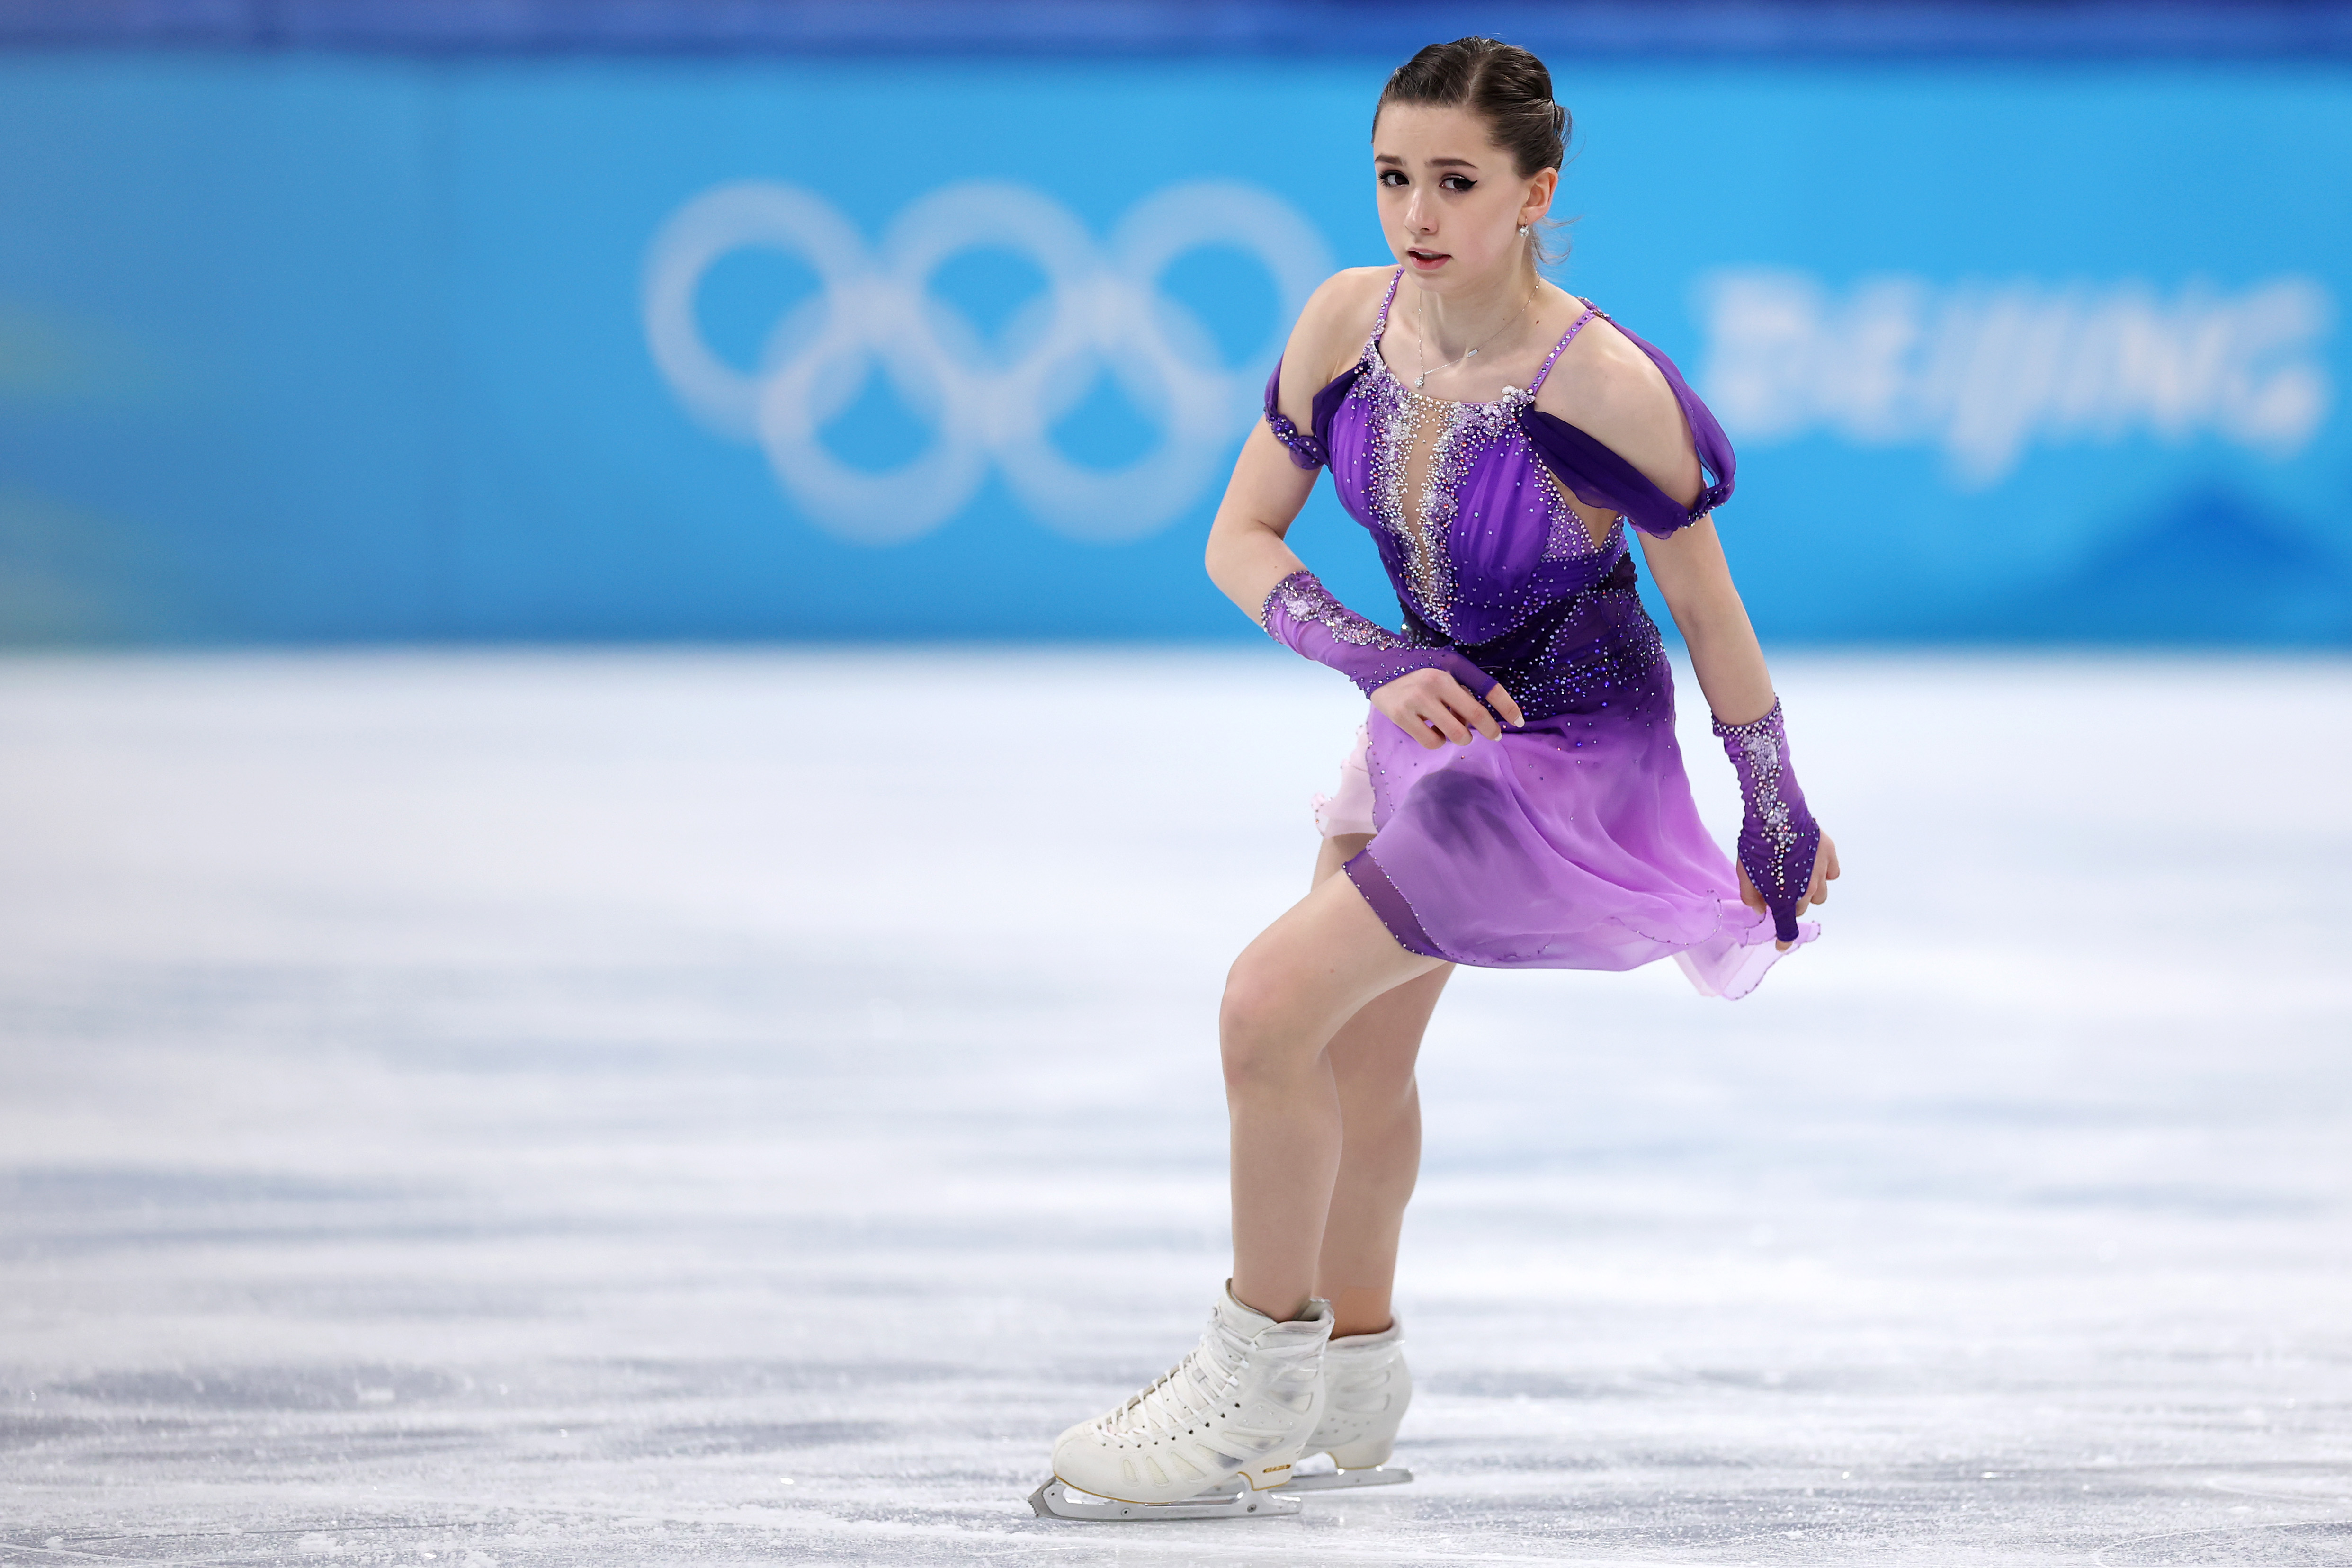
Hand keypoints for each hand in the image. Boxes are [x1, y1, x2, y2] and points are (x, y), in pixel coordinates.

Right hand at [1370, 669, 1524, 749]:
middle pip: (1475, 716)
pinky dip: (1437, 741)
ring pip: (1456, 734)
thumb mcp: (1443, 667)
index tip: (1519, 722)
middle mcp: (1436, 681)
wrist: (1375, 663)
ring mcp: (1417, 699)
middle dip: (1489, 730)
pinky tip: (1429, 730)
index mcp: (1450, 666)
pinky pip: (1433, 742)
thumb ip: (1463, 688)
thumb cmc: (1416, 668)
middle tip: (1493, 736)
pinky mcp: (1401, 716)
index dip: (1508, 707)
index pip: (1488, 687)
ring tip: (1450, 728)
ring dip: (1460, 737)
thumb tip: (1481, 720)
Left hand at [1739, 833, 1839, 949]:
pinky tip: (1811, 864)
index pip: (1787, 928)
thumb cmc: (1756, 844)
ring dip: (1809, 892)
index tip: (1781, 945)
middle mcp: (1807, 890)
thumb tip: (1760, 910)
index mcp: (1784, 897)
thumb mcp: (1744, 872)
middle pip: (1802, 908)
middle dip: (1790, 904)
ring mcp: (1821, 872)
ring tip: (1797, 877)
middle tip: (1779, 890)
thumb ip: (1751, 896)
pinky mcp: (1830, 854)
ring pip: (1820, 894)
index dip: (1784, 939)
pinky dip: (1823, 874)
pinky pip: (1832, 874)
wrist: (1776, 813)